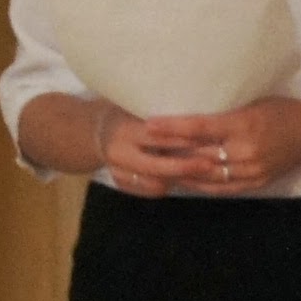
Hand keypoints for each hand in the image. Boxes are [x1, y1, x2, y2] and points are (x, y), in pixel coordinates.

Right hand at [89, 109, 205, 196]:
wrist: (91, 133)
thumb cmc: (122, 114)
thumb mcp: (136, 108)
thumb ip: (160, 119)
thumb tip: (197, 121)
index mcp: (125, 131)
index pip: (158, 138)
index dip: (184, 141)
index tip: (207, 141)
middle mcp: (119, 154)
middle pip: (156, 168)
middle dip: (185, 167)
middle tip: (209, 166)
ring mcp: (117, 172)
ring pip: (155, 184)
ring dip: (177, 179)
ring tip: (197, 172)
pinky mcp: (120, 184)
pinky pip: (148, 192)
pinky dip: (166, 186)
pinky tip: (179, 178)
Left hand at [129, 96, 300, 193]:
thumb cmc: (282, 110)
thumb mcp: (252, 102)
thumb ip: (223, 110)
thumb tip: (190, 109)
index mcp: (243, 124)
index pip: (199, 127)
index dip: (172, 127)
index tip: (149, 124)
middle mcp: (245, 150)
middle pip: (198, 153)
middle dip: (170, 151)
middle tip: (143, 147)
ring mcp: (251, 170)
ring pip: (206, 174)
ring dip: (180, 170)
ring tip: (156, 165)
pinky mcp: (256, 183)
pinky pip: (221, 188)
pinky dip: (200, 184)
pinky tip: (183, 180)